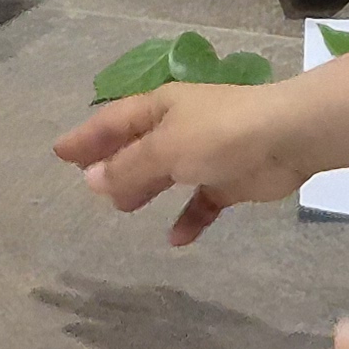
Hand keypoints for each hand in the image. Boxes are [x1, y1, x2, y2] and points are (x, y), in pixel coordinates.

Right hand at [55, 80, 308, 246]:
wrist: (288, 137)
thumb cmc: (221, 134)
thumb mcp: (166, 148)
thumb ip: (129, 166)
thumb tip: (91, 181)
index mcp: (161, 109)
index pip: (113, 122)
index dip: (86, 138)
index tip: (59, 153)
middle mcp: (181, 127)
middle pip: (138, 147)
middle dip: (113, 164)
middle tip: (87, 185)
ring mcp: (207, 153)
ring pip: (166, 173)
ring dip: (144, 189)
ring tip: (122, 210)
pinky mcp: (230, 179)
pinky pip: (202, 201)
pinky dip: (188, 217)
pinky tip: (175, 239)